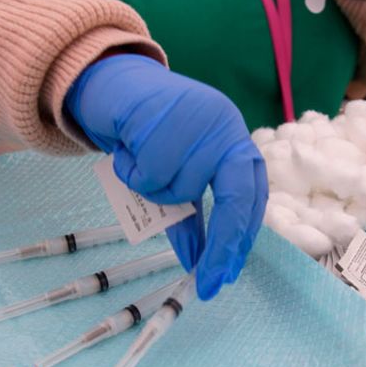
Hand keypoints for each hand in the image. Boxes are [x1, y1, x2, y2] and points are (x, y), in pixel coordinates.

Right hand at [65, 54, 267, 299]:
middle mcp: (227, 127)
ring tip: (138, 162)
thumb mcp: (174, 178)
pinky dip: (131, 172)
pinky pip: (149, 174)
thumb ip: (189, 216)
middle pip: (236, 196)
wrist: (114, 87)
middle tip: (208, 279)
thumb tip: (198, 263)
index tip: (226, 274)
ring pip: (180, 189)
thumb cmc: (147, 136)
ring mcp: (201, 119)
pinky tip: (127, 148)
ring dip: (151, 188)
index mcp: (235, 142)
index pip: (251, 197)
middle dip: (222, 242)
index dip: (240, 238)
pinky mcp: (168, 114)